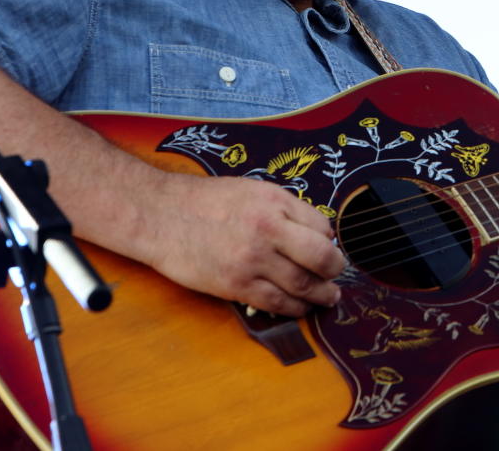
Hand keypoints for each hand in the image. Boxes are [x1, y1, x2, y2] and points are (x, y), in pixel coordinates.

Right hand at [145, 175, 345, 316]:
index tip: (329, 248)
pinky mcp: (236, 285)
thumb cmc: (206, 201)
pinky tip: (300, 307)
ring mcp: (252, 260)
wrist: (162, 216)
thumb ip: (285, 210)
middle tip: (336, 276)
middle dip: (335, 271)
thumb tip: (317, 233)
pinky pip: (277, 303)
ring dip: (321, 295)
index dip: (330, 241)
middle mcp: (268, 230)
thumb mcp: (253, 190)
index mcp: (275, 202)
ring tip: (327, 297)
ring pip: (303, 286)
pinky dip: (295, 308)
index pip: (322, 227)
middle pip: (321, 258)